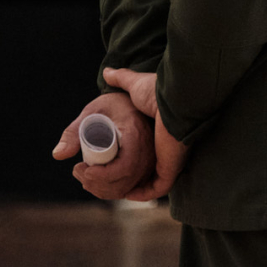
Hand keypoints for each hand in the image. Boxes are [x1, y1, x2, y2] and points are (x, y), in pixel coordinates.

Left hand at [52, 90, 153, 199]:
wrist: (134, 103)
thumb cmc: (112, 106)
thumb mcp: (92, 112)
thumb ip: (73, 133)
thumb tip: (57, 155)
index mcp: (137, 134)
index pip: (126, 166)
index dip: (103, 175)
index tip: (83, 169)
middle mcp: (150, 150)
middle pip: (125, 181)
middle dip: (96, 183)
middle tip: (77, 170)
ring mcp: (151, 161)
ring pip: (126, 188)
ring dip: (101, 189)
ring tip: (84, 174)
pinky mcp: (148, 168)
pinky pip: (131, 187)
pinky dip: (110, 190)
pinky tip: (96, 181)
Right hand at [99, 67, 188, 201]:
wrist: (176, 98)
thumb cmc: (159, 90)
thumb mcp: (135, 86)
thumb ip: (123, 79)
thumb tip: (106, 72)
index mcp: (155, 135)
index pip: (134, 157)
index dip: (112, 164)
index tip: (91, 164)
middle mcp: (163, 149)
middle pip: (134, 174)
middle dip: (110, 181)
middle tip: (89, 177)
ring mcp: (168, 160)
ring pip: (142, 184)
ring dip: (118, 189)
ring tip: (96, 184)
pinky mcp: (171, 168)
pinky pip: (155, 189)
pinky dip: (139, 193)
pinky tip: (123, 192)